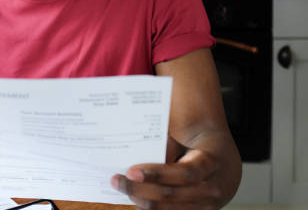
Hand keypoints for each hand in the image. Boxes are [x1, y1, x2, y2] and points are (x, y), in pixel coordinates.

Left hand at [110, 138, 224, 208]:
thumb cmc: (199, 145)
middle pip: (173, 195)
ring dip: (143, 202)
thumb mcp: (187, 139)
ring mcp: (210, 206)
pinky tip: (138, 203)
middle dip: (141, 190)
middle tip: (117, 181)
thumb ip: (165, 149)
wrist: (224, 160)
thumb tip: (135, 157)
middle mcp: (214, 188)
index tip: (131, 171)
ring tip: (123, 190)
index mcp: (212, 163)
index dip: (157, 174)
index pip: (184, 174)